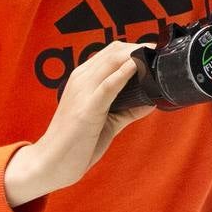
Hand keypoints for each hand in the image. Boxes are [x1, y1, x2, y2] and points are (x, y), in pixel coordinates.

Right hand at [4, 42, 153, 206]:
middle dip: (141, 48)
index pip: (112, 52)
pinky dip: (125, 73)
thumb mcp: (107, 121)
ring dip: (138, 55)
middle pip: (116, 50)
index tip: (156, 53)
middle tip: (161, 54)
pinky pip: (109, 84)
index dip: (136, 48)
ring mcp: (83, 91)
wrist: (50, 164)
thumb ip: (129, 110)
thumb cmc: (77, 142)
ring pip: (113, 60)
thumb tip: (152, 101)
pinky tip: (138, 66)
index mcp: (84, 78)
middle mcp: (82, 78)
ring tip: (156, 57)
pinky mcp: (87, 108)